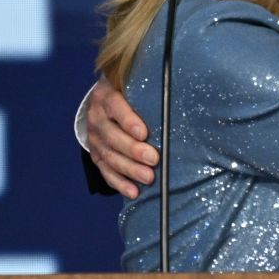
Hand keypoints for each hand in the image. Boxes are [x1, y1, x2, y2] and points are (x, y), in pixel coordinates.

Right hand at [85, 81, 159, 198]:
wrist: (105, 102)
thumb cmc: (130, 94)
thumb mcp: (136, 86)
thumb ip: (152, 92)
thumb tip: (183, 98)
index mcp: (106, 96)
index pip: (115, 107)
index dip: (128, 120)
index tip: (144, 133)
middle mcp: (97, 117)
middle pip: (112, 136)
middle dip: (133, 150)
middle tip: (154, 159)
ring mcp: (94, 138)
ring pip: (109, 156)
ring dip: (129, 169)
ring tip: (148, 178)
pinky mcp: (96, 155)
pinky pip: (106, 171)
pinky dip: (120, 183)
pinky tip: (133, 192)